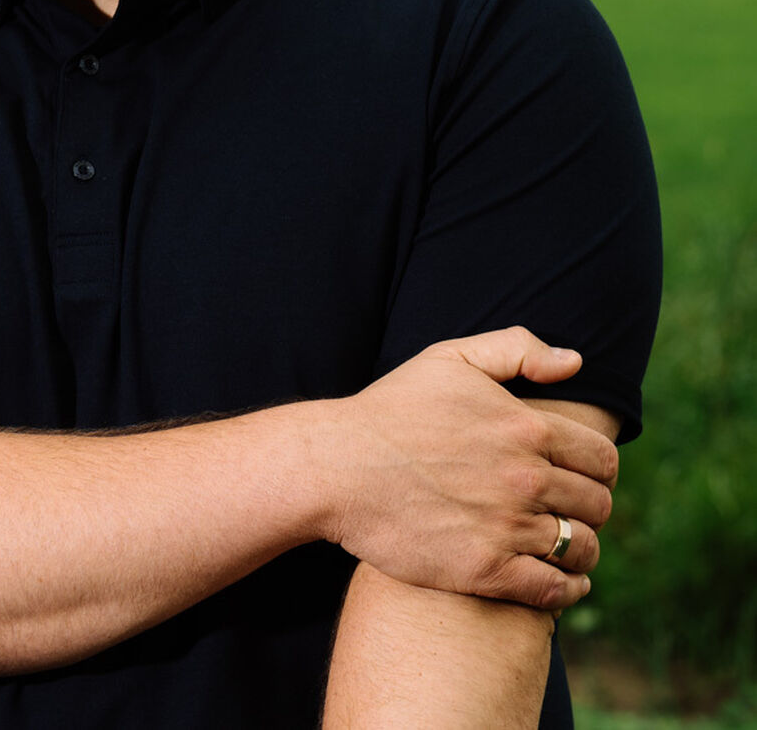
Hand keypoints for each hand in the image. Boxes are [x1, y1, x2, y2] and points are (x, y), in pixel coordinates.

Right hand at [325, 327, 616, 610]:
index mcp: (525, 426)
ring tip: (564, 545)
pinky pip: (555, 589)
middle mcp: (525, 478)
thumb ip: (516, 349)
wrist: (336, 466)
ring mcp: (506, 526)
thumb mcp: (449, 358)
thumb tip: (574, 361)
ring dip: (580, 549)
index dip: (599, 468)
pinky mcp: (485, 570)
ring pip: (582, 549)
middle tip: (568, 509)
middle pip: (598, 505)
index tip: (581, 475)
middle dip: (589, 507)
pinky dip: (569, 590)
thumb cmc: (391, 409)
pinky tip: (562, 582)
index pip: (602, 459)